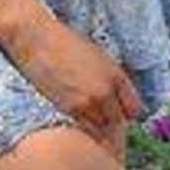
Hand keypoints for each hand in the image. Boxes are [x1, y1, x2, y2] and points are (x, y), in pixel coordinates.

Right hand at [2, 6, 141, 143]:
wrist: (36, 40)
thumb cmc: (63, 43)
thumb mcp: (97, 57)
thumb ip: (110, 79)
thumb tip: (115, 100)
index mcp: (117, 75)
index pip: (134, 109)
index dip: (126, 113)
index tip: (118, 114)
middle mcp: (106, 91)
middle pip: (119, 123)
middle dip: (112, 123)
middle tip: (101, 119)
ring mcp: (88, 102)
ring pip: (101, 130)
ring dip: (97, 128)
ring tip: (87, 119)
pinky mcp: (69, 109)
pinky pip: (84, 129)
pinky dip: (83, 128)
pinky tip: (76, 119)